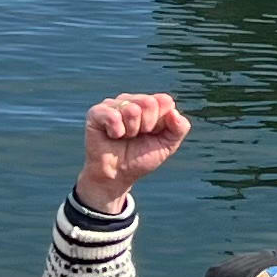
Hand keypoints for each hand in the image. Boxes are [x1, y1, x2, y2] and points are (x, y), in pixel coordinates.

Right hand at [78, 93, 189, 208]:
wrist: (117, 176)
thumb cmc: (141, 158)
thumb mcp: (168, 145)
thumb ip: (180, 128)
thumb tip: (174, 112)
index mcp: (150, 104)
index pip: (164, 100)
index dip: (161, 122)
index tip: (153, 133)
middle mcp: (131, 100)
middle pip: (149, 102)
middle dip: (147, 126)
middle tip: (137, 136)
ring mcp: (113, 104)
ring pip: (132, 110)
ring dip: (131, 131)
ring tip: (124, 137)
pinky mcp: (96, 112)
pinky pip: (113, 115)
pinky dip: (116, 131)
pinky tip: (112, 136)